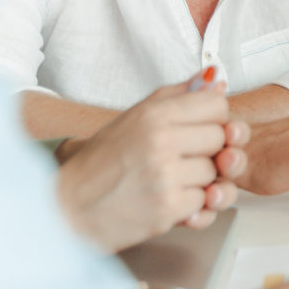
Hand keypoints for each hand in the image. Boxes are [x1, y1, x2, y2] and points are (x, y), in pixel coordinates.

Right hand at [55, 80, 246, 252]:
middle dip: (207, 152)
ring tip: (168, 180)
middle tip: (179, 158)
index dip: (213, 120)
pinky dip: (190, 206)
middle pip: (222, 139)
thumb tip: (214, 79)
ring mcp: (164, 175)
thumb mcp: (134, 118)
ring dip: (198, 181)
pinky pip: (205, 202)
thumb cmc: (100, 164)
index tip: (197, 129)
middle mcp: (160, 141)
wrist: (66, 209)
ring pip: (216, 172)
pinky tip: (164, 199)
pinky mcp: (167, 207)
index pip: (217, 105)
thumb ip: (177, 96)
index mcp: (154, 115)